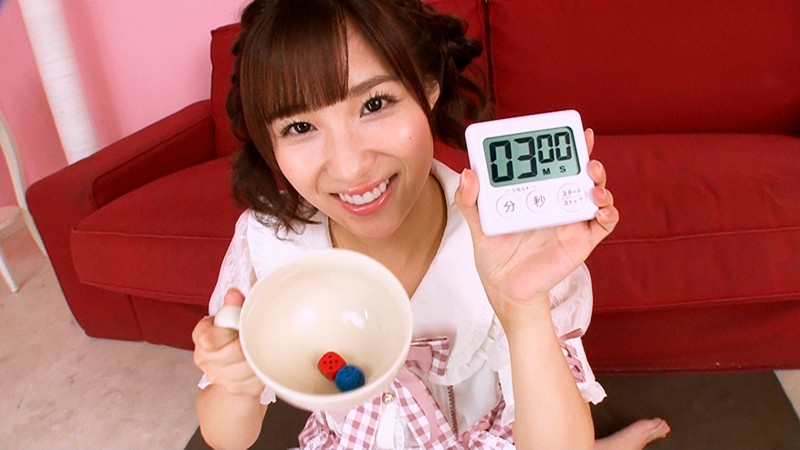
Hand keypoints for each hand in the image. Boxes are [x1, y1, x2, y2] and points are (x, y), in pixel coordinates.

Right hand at [192, 289, 264, 397]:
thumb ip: (233, 305)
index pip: (209, 338)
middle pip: (234, 352)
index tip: (240, 325)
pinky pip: (255, 381)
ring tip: (260, 348)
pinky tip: (262, 362)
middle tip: (257, 335)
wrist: (233, 367)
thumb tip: (234, 294)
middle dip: (249, 343)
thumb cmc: (234, 335)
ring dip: (258, 357)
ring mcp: (219, 376)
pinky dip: (263, 371)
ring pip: (246, 368)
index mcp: (201, 336)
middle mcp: (204, 359)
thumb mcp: (232, 316)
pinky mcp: (236, 389)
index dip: (230, 331)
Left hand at [455, 129, 618, 322]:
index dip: (559, 145)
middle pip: (578, 172)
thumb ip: (470, 201)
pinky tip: (601, 208)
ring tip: (592, 175)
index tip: (560, 130)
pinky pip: (603, 224)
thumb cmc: (495, 255)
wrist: (505, 289)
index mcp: (533, 193)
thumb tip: (468, 174)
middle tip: (584, 145)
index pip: (550, 164)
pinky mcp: (581, 240)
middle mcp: (555, 202)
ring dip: (599, 181)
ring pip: (595, 193)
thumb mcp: (478, 225)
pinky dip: (608, 213)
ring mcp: (571, 220)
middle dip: (584, 155)